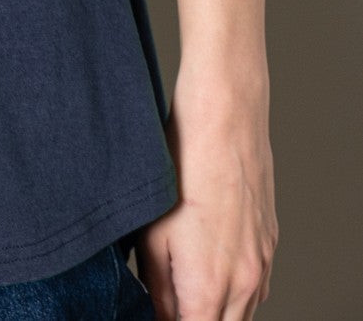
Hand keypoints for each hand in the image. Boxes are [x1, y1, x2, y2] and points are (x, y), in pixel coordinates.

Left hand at [134, 69, 277, 318]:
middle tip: (166, 300)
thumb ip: (157, 286)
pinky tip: (208, 266)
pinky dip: (233, 291)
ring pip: (241, 313)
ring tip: (183, 282)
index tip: (154, 312)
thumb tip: (158, 312)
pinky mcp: (270, 243)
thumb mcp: (151, 233)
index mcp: (211, 288)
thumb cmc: (184, 166)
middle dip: (194, 318)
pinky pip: (255, 288)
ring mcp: (263, 263)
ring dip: (215, 309)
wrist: (225, 118)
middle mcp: (246, 284)